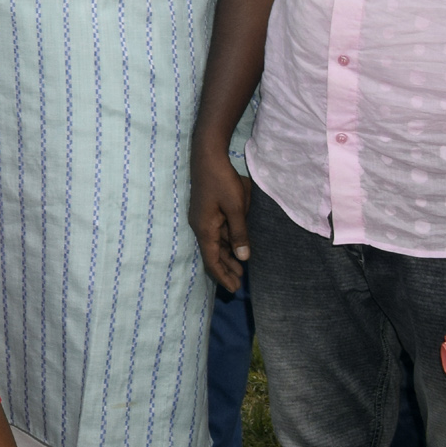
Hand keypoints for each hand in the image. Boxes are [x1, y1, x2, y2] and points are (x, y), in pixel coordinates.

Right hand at [188, 143, 252, 293]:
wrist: (208, 157)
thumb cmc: (222, 181)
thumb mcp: (236, 208)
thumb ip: (240, 233)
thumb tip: (244, 258)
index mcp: (205, 229)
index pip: (212, 260)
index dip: (223, 276)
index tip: (234, 289)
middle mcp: (201, 226)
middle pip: (213, 254)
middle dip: (226, 269)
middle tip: (240, 283)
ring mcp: (203, 219)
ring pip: (216, 243)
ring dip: (228, 256)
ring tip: (241, 269)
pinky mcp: (208, 211)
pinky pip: (217, 233)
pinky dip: (227, 243)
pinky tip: (236, 246)